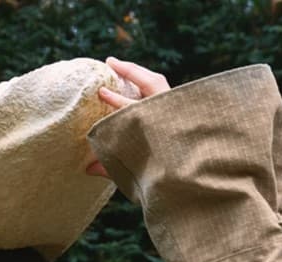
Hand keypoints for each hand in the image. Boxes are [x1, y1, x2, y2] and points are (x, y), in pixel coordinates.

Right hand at [87, 57, 170, 177]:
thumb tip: (87, 169)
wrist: (194, 178)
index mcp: (156, 128)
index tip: (101, 92)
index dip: (115, 99)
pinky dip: (149, 80)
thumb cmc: (162, 177)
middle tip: (109, 62)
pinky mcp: (181, 108)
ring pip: (158, 81)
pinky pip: (163, 87)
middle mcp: (168, 113)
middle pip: (149, 82)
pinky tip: (138, 79)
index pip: (132, 108)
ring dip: (139, 72)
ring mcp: (176, 109)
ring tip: (121, 66)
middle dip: (129, 71)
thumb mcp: (135, 173)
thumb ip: (111, 168)